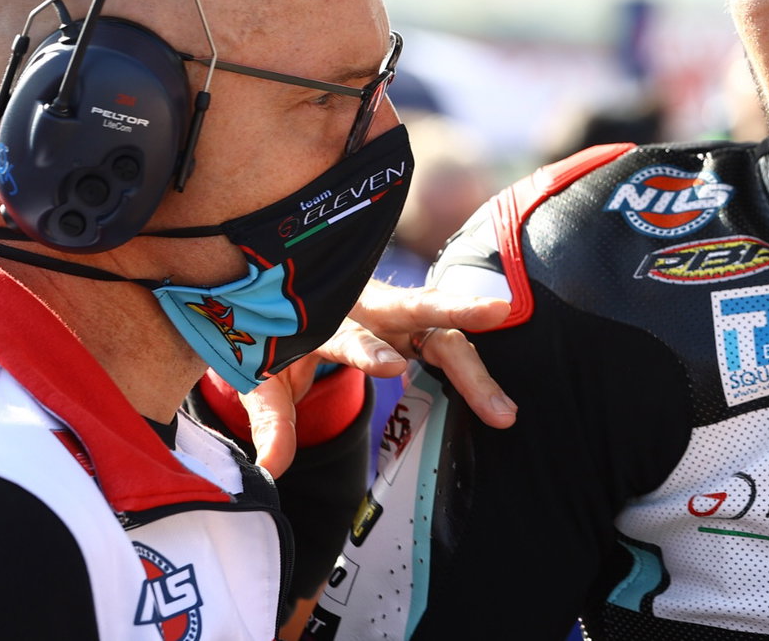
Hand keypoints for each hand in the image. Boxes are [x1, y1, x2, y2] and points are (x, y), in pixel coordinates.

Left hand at [242, 280, 517, 475]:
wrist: (287, 297)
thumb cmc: (280, 337)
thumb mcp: (264, 378)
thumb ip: (272, 420)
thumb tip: (272, 470)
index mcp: (327, 319)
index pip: (351, 334)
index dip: (370, 351)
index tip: (393, 366)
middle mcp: (370, 310)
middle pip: (416, 306)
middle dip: (456, 308)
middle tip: (496, 312)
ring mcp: (398, 316)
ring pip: (443, 334)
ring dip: (475, 371)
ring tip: (503, 410)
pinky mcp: (417, 326)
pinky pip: (450, 343)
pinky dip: (474, 371)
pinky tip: (498, 399)